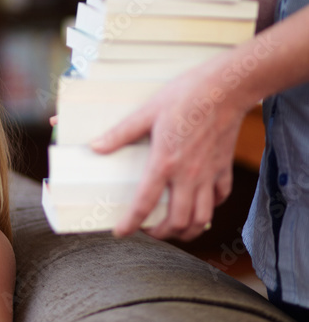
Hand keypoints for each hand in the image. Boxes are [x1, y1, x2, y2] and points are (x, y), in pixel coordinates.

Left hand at [91, 67, 246, 241]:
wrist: (226, 87)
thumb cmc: (185, 95)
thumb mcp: (147, 111)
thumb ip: (121, 133)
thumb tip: (95, 147)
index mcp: (164, 162)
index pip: (144, 204)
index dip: (131, 223)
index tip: (122, 232)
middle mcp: (188, 175)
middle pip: (178, 221)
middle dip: (162, 233)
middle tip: (149, 230)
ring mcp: (209, 174)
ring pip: (203, 218)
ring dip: (188, 230)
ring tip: (175, 228)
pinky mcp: (224, 167)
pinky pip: (220, 198)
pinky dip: (210, 208)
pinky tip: (200, 204)